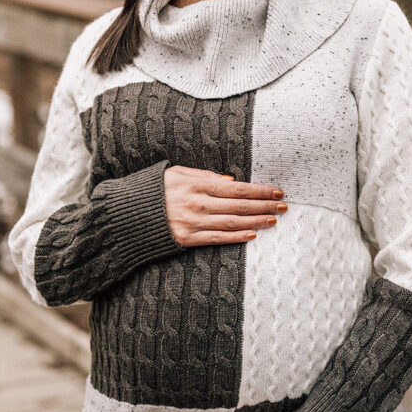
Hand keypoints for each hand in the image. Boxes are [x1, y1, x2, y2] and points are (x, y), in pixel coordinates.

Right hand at [163, 166, 286, 247]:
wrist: (127, 213)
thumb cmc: (154, 189)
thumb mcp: (176, 173)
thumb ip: (204, 175)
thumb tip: (231, 181)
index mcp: (197, 184)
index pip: (237, 188)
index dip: (259, 190)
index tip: (276, 191)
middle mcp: (198, 203)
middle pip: (239, 205)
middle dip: (264, 205)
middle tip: (284, 205)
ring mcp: (193, 222)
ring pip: (232, 223)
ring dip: (256, 221)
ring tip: (274, 219)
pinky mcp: (188, 239)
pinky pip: (217, 239)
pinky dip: (236, 237)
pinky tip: (252, 234)